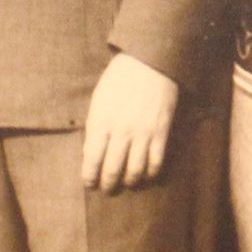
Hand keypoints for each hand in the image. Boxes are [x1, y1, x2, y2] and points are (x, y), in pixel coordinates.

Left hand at [81, 51, 179, 191]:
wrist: (149, 63)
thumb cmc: (119, 80)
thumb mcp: (98, 101)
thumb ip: (94, 127)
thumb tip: (90, 153)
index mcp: (100, 122)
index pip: (92, 160)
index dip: (90, 177)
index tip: (90, 183)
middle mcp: (120, 131)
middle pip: (112, 170)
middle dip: (108, 184)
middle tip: (107, 188)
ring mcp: (142, 133)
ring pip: (135, 171)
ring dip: (129, 182)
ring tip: (127, 183)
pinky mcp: (161, 132)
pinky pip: (156, 162)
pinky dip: (151, 173)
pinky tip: (147, 174)